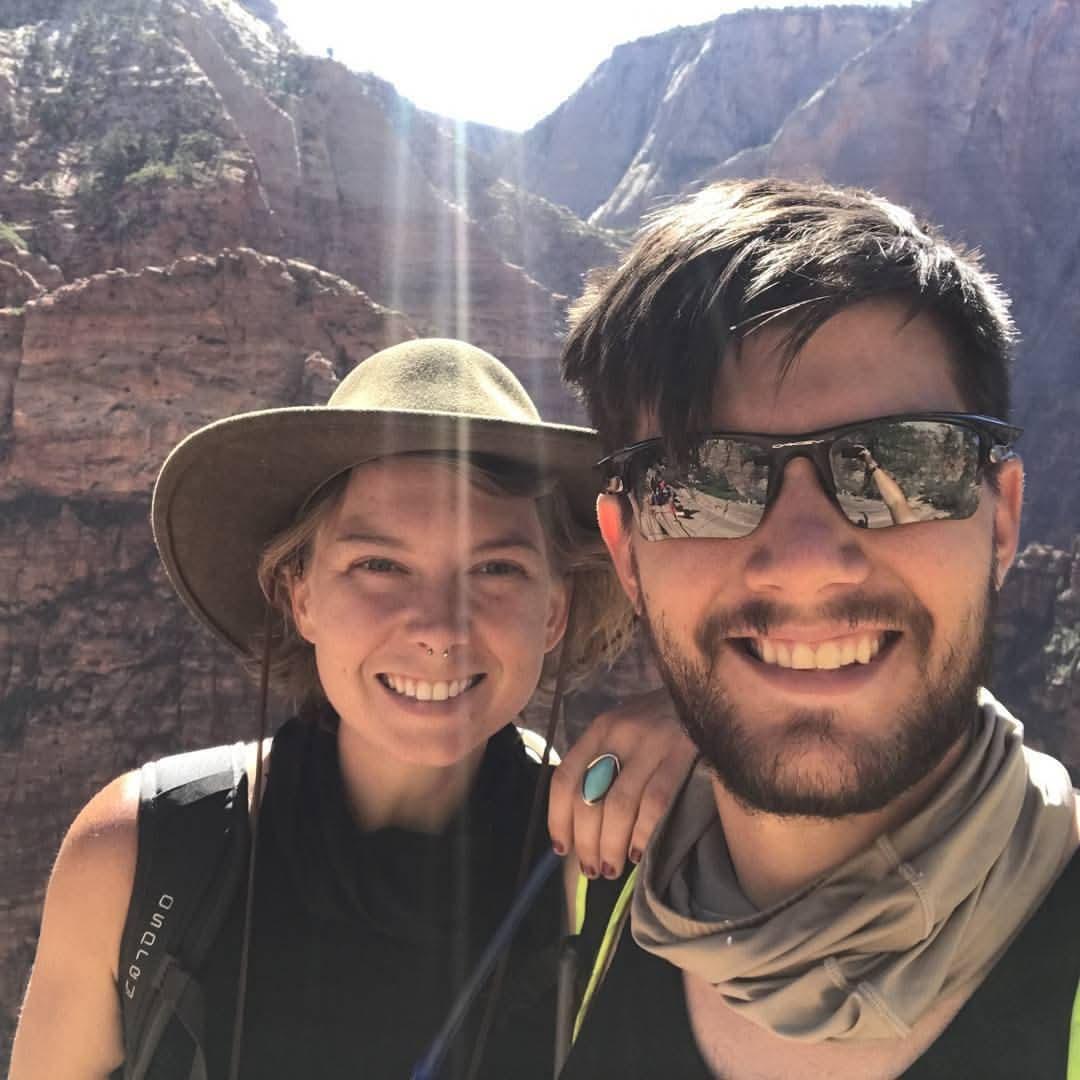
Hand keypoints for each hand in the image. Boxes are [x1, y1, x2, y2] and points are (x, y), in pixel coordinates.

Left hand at [548, 688, 695, 879]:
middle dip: (586, 841)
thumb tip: (583, 821)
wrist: (707, 692)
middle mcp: (619, 733)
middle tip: (592, 869)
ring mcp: (651, 743)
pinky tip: (639, 854)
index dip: (558, 818)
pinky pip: (655, 802)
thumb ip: (603, 761)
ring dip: (612, 845)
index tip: (562, 848)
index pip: (565, 777)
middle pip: (589, 797)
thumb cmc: (660, 719)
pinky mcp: (682, 753)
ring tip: (612, 869)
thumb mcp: (623, 729)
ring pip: (619, 805)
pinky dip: (643, 833)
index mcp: (599, 729)